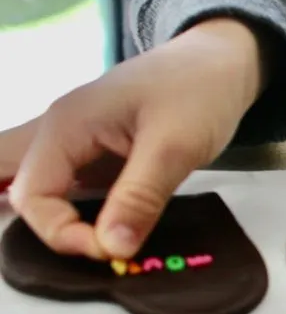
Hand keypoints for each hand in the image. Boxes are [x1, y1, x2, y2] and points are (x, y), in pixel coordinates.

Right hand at [2, 18, 269, 259]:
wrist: (225, 61)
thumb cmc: (200, 92)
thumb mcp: (174, 147)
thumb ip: (140, 197)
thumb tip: (112, 249)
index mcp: (67, 125)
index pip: (32, 194)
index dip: (62, 233)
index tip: (112, 250)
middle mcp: (63, 132)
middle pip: (34, 194)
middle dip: (62, 231)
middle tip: (111, 251)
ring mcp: (82, 141)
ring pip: (56, 194)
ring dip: (76, 224)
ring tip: (116, 244)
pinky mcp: (103, 151)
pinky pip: (83, 188)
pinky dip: (95, 213)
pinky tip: (122, 227)